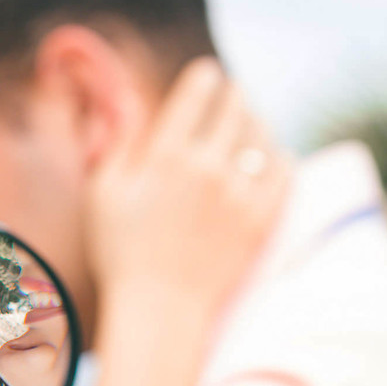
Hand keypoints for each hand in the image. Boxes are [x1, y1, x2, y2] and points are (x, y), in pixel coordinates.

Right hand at [86, 57, 290, 329]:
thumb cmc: (121, 252)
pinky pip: (284, 168)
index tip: (206, 74)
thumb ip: (119, 142)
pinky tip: (268, 154)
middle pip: (235, 107)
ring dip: (255, 119)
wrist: (160, 310)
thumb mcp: (102, 193)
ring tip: (248, 119)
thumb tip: (130, 101)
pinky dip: (278, 153)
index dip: (204, 77)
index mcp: (165, 157)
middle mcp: (207, 168)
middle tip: (231, 91)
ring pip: (262, 133)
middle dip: (232, 93)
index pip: (197, 93)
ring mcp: (240, 194)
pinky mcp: (262, 219)